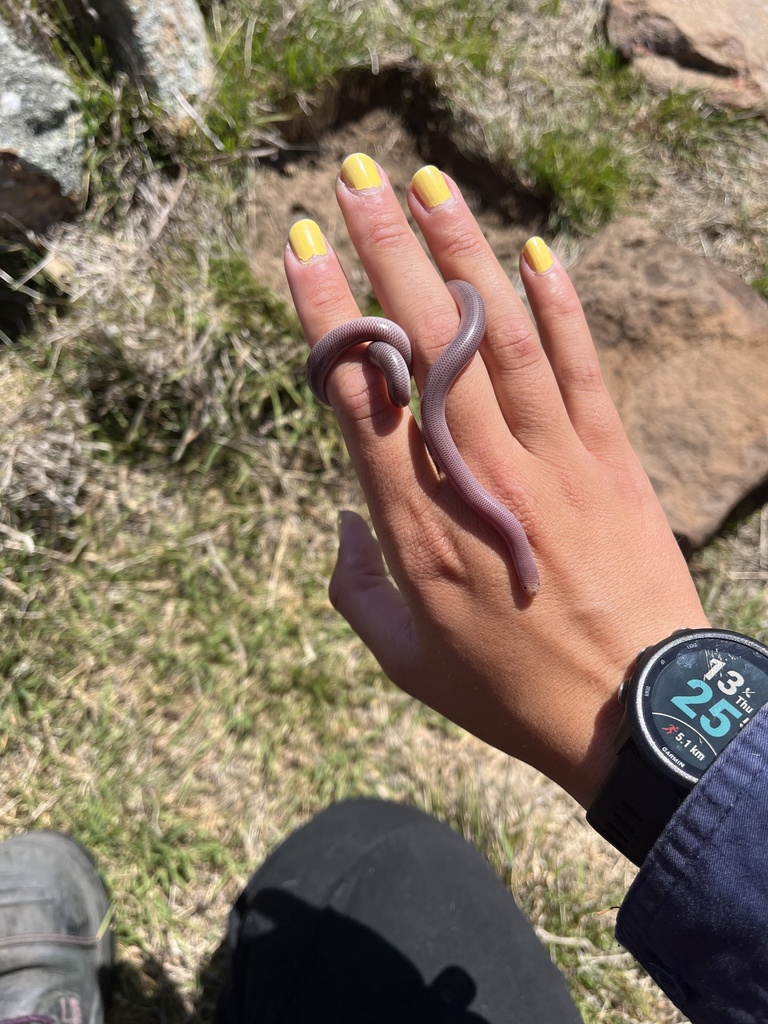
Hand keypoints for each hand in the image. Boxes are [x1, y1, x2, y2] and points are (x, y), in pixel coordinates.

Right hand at [284, 155, 708, 806]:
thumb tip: (342, 523)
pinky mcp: (611, 462)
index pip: (362, 400)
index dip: (329, 319)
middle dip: (384, 254)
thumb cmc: (508, 693)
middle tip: (350, 181)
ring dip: (461, 254)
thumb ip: (354, 590)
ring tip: (427, 183)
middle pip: (426, 347)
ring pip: (500, 339)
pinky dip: (560, 307)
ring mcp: (552, 463)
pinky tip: (534, 251)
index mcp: (417, 529)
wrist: (633, 717)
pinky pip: (582, 370)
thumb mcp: (406, 662)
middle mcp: (479, 478)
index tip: (301, 253)